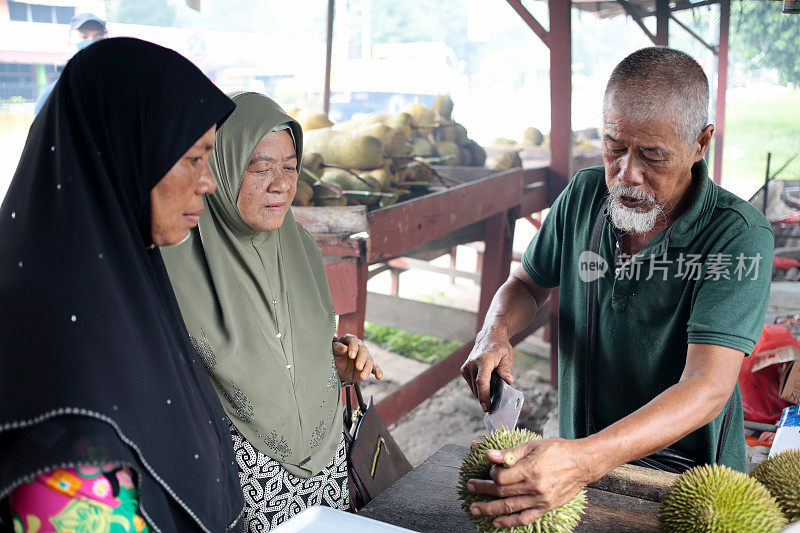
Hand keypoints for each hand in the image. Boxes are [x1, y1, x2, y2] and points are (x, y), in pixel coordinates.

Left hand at [333, 334, 382, 381]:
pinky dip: (378, 372)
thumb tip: (344, 348)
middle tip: (358, 367)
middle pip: (364, 350)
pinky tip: (379, 376)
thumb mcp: (332, 351)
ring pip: (369, 361)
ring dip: (367, 369)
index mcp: (350, 340)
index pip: (353, 340)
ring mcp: (364, 357)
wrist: (336, 367)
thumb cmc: (334, 356)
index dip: (353, 347)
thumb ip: (337, 348)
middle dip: (362, 359)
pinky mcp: (367, 366)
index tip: (351, 355)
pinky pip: (375, 368)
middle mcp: (359, 347)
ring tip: (362, 377)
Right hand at [460, 327, 514, 411]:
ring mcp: (466, 367)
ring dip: (483, 392)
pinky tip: (487, 381)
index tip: (487, 408)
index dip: (484, 397)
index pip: (482, 382)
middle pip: (478, 388)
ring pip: (474, 389)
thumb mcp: (507, 356)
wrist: (489, 337)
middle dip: (487, 397)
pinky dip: (479, 387)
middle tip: (498, 398)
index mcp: (483, 361)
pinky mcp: (464, 370)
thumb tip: (508, 381)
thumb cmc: (500, 347)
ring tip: (493, 384)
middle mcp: (471, 364)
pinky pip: (472, 385)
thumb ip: (506, 369)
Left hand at [466, 438, 595, 528]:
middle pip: (501, 492)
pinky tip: (497, 522)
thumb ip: (510, 453)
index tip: (490, 469)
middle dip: (482, 490)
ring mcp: (540, 500)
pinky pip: (525, 518)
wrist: (583, 463)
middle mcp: (535, 487)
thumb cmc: (558, 451)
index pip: (501, 477)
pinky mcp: (546, 508)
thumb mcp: (532, 445)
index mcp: (530, 469)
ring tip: (475, 509)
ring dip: (489, 509)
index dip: (491, 473)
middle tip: (470, 488)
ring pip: (509, 507)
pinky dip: (510, 522)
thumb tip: (489, 455)